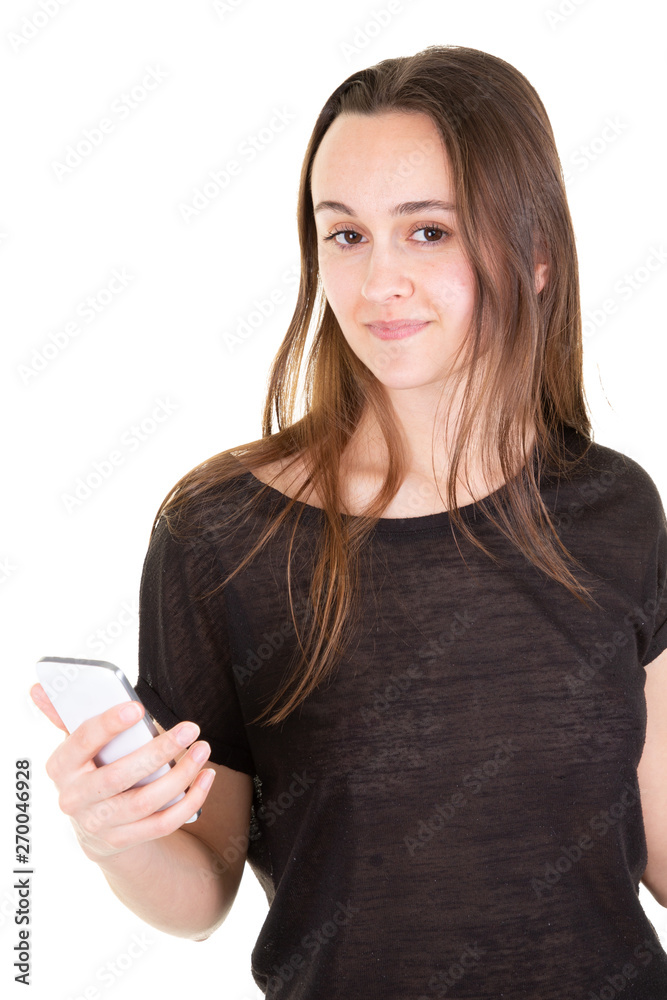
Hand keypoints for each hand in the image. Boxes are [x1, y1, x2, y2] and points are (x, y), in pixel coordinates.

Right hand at [30, 683, 214, 863]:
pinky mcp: (124, 840)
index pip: (82, 741)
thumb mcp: (76, 744)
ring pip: (145, 802)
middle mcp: (75, 798)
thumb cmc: (91, 769)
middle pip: (119, 775)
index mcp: (61, 766)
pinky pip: (163, 823)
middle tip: (190, 728)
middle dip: (159, 750)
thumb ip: (63, 715)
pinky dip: (190, 801)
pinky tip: (206, 777)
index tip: (138, 708)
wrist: (93, 825)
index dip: (108, 724)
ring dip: (181, 775)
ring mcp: (99, 823)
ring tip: (202, 749)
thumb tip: (40, 687)